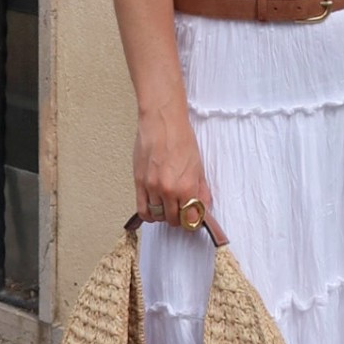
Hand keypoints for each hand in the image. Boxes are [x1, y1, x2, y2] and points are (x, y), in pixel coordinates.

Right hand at [134, 101, 209, 226]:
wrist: (162, 122)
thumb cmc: (181, 139)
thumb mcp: (198, 166)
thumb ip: (201, 189)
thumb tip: (203, 206)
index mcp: (186, 187)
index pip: (190, 219)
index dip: (193, 221)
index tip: (192, 218)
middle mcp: (168, 190)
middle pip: (173, 220)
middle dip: (179, 218)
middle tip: (181, 210)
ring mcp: (152, 188)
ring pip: (158, 217)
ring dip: (164, 215)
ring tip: (168, 206)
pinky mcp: (139, 183)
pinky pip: (142, 210)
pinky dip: (149, 214)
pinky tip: (154, 208)